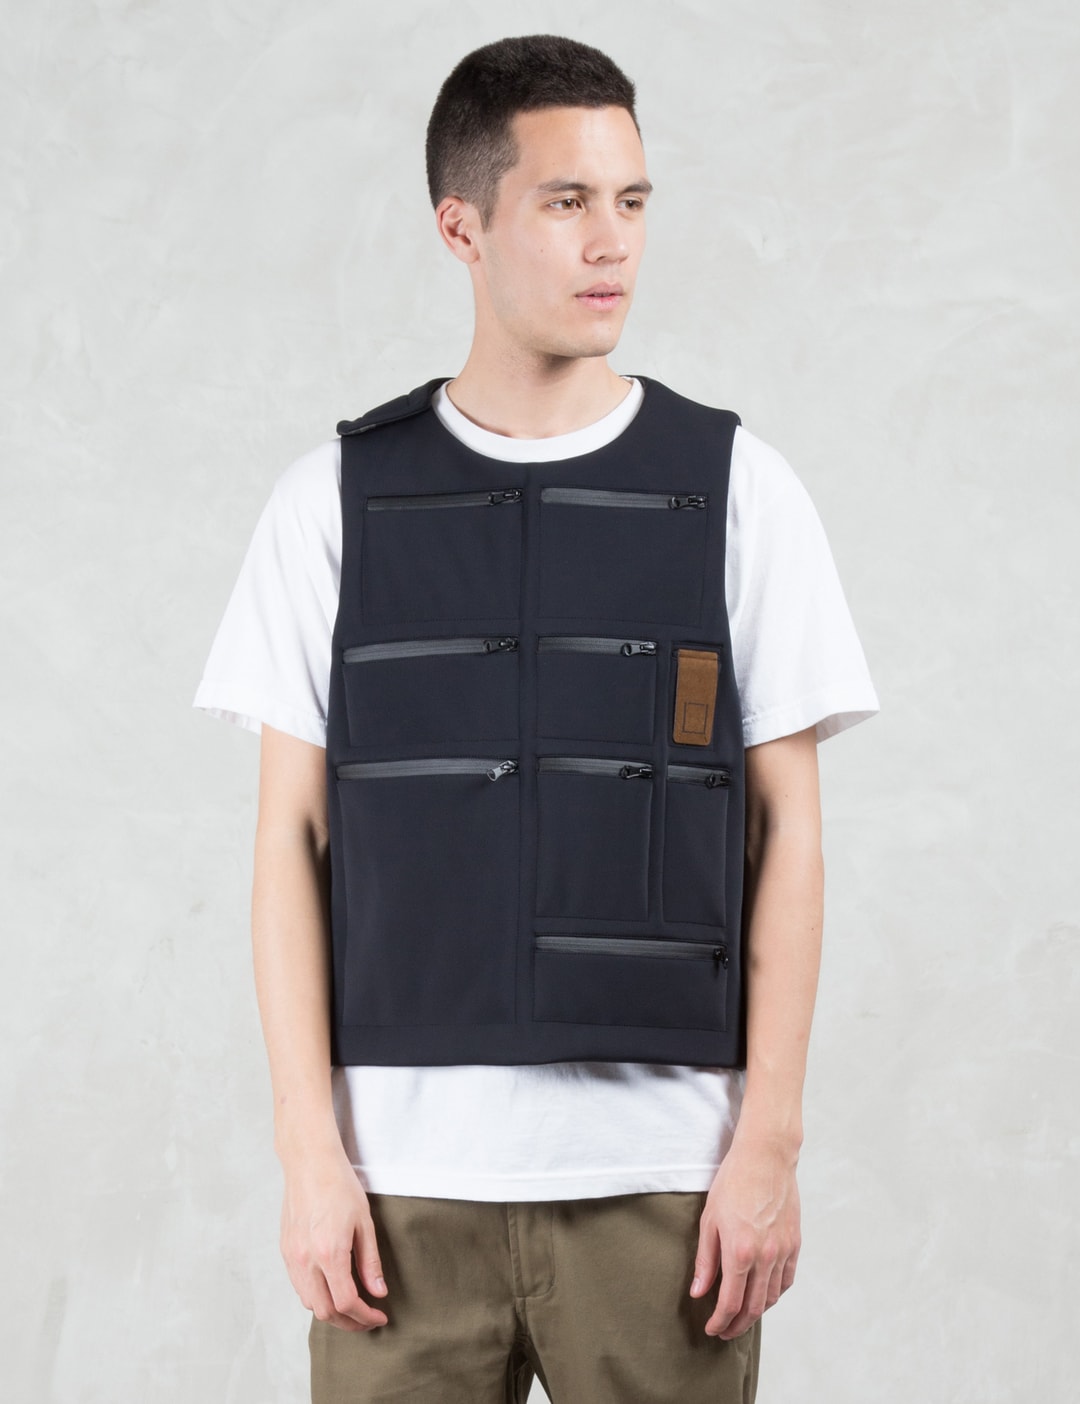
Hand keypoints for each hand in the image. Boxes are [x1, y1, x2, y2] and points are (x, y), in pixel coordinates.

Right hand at [279, 1141, 389, 1331]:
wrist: (309, 1163)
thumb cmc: (340, 1186)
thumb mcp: (364, 1222)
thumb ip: (370, 1261)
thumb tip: (378, 1292)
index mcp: (329, 1253)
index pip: (346, 1302)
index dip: (365, 1317)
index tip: (379, 1316)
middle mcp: (306, 1260)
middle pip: (325, 1311)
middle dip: (349, 1323)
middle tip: (367, 1320)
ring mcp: (292, 1257)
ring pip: (309, 1303)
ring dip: (331, 1312)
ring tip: (351, 1307)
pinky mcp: (285, 1251)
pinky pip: (299, 1286)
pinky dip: (316, 1297)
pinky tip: (331, 1289)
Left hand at [689, 1137, 800, 1337]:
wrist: (765, 1156)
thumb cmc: (733, 1182)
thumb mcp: (709, 1219)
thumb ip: (706, 1260)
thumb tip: (699, 1292)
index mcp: (740, 1251)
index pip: (731, 1302)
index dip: (720, 1321)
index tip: (711, 1329)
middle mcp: (765, 1256)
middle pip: (754, 1307)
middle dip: (738, 1325)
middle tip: (725, 1331)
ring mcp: (783, 1251)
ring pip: (772, 1297)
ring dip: (757, 1313)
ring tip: (742, 1316)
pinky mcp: (795, 1243)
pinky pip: (786, 1280)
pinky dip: (775, 1294)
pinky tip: (764, 1295)